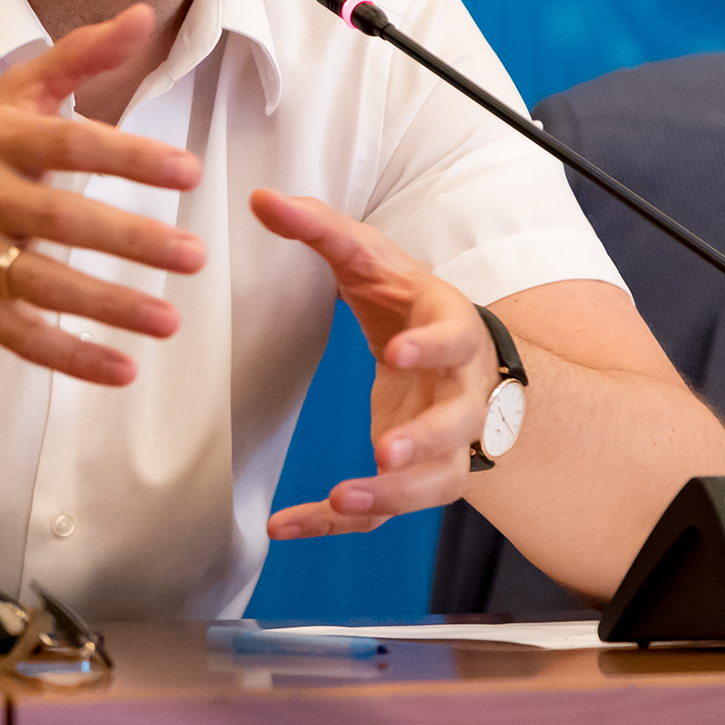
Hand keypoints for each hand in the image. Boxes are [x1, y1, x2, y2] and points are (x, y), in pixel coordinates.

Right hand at [0, 4, 205, 385]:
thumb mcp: (12, 100)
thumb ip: (78, 57)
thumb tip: (140, 15)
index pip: (70, 145)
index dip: (129, 156)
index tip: (188, 170)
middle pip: (63, 220)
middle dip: (132, 239)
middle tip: (195, 255)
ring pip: (45, 284)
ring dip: (110, 306)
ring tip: (170, 321)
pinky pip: (25, 336)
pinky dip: (72, 357)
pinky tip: (123, 368)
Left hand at [249, 190, 497, 538]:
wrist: (461, 355)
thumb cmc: (408, 300)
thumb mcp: (371, 260)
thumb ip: (320, 229)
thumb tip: (261, 198)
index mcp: (455, 329)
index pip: (452, 337)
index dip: (430, 346)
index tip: (398, 353)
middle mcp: (463, 391)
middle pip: (459, 422)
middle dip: (427, 438)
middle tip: (386, 449)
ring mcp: (447, 443)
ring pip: (435, 480)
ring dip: (394, 494)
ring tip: (344, 500)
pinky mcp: (416, 477)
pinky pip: (384, 510)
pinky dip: (337, 524)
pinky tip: (284, 526)